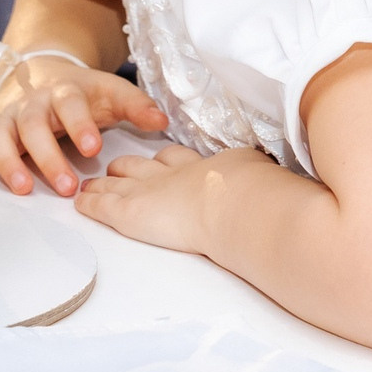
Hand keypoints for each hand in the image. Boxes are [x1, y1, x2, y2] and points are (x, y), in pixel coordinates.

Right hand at [0, 55, 168, 196]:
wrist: (38, 74)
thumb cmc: (79, 93)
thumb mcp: (109, 92)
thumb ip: (135, 106)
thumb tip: (160, 121)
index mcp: (62, 92)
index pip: (69, 105)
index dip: (80, 125)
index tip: (94, 148)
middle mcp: (29, 104)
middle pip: (32, 125)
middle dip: (47, 156)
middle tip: (66, 186)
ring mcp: (5, 118)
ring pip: (0, 136)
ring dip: (9, 162)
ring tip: (23, 189)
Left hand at [76, 144, 273, 255]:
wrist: (231, 203)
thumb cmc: (251, 197)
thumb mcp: (265, 181)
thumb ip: (269, 185)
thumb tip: (292, 193)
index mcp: (204, 169)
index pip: (180, 160)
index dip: (168, 161)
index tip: (162, 160)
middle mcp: (174, 175)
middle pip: (146, 165)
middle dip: (131, 166)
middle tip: (117, 167)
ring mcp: (148, 192)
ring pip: (120, 182)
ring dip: (105, 184)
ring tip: (93, 184)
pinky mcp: (128, 211)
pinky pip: (102, 205)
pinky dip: (90, 204)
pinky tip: (79, 203)